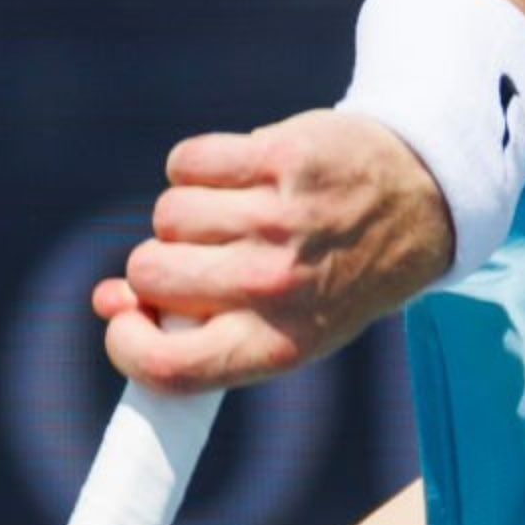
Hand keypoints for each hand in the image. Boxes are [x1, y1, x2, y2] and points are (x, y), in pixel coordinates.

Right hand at [93, 109, 456, 390]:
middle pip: (149, 273)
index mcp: (278, 346)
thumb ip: (194, 330)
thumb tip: (105, 298)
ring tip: (237, 217)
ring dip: (187, 214)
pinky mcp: (279, 157)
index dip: (125, 344)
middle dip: (158, 264)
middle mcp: (277, 287)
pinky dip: (199, 167)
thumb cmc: (334, 274)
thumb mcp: (283, 325)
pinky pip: (187, 162)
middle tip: (206, 259)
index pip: (166, 367)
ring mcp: (279, 219)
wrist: (420, 199)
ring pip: (167, 214)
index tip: (126, 317)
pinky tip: (241, 177)